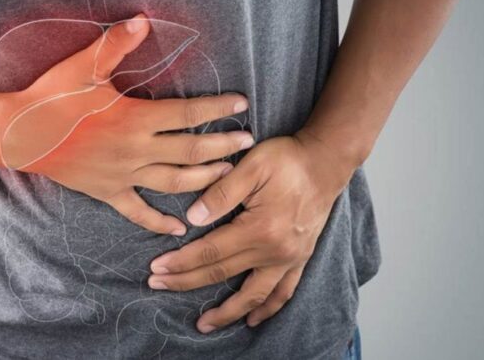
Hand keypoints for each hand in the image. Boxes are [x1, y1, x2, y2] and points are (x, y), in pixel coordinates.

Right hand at [0, 14, 253, 235]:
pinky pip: (138, 213)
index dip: (217, 109)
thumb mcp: (83, 66)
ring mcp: (123, 176)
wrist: (17, 134)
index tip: (241, 105)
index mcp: (135, 119)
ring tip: (227, 175)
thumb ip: (116, 44)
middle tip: (248, 143)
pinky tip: (179, 229)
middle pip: (191, 152)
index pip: (188, 115)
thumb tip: (144, 21)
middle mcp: (135, 151)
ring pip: (174, 183)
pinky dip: (159, 223)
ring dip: (204, 180)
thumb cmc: (50, 97)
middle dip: (223, 148)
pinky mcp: (107, 192)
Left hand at [147, 130, 355, 330]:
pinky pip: (283, 292)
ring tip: (203, 324)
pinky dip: (267, 309)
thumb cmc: (288, 159)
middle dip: (186, 282)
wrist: (326, 161)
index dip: (181, 262)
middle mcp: (275, 251)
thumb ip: (220, 193)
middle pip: (223, 273)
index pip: (210, 251)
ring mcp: (290, 258)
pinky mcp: (300, 258)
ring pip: (253, 295)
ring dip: (226, 312)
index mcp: (260, 228)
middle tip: (157, 285)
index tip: (157, 268)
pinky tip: (251, 319)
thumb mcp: (252, 165)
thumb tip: (192, 219)